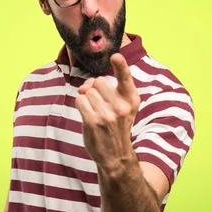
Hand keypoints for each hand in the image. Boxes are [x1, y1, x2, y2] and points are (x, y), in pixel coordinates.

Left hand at [75, 53, 140, 171]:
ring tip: (94, 111)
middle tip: (98, 101)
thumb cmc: (117, 127)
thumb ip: (110, 91)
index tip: (116, 56)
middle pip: (98, 81)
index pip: (126, 78)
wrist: (116, 156)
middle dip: (94, 88)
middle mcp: (121, 106)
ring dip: (87, 98)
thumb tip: (86, 85)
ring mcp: (107, 115)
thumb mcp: (124, 108)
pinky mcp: (93, 122)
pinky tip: (87, 115)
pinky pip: (80, 100)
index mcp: (131, 100)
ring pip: (87, 90)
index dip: (121, 65)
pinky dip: (80, 104)